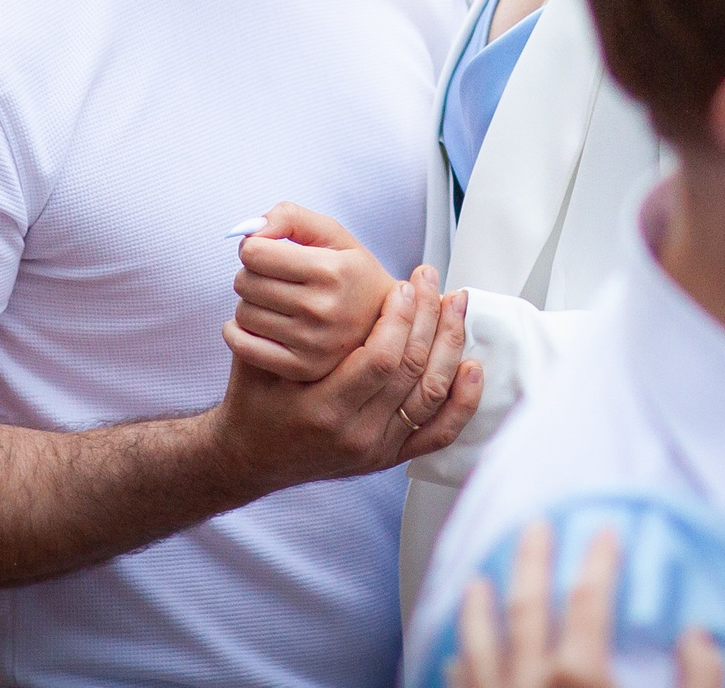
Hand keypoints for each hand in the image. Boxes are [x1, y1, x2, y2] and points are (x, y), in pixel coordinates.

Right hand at [212, 266, 481, 488]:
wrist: (251, 457)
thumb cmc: (254, 399)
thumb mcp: (254, 357)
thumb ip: (279, 320)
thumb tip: (300, 266)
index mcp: (322, 409)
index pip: (381, 360)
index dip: (399, 318)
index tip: (404, 285)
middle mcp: (355, 436)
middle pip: (412, 371)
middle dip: (429, 317)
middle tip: (432, 279)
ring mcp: (376, 451)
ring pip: (431, 395)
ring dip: (449, 345)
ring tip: (456, 304)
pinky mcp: (389, 458)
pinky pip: (438, 433)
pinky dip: (462, 401)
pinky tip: (472, 367)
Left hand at [225, 201, 396, 381]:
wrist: (381, 324)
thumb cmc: (349, 272)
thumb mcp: (332, 234)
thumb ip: (290, 217)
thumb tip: (249, 230)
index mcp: (331, 270)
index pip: (254, 253)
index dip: (254, 247)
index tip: (266, 252)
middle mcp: (322, 308)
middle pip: (245, 282)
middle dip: (250, 274)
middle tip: (268, 277)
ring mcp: (312, 343)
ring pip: (242, 313)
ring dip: (249, 302)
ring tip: (271, 301)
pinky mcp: (301, 368)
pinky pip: (243, 345)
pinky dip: (236, 332)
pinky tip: (254, 323)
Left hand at [451, 521, 724, 687]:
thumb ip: (700, 685)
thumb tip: (698, 636)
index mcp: (581, 680)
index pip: (589, 599)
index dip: (598, 560)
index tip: (605, 531)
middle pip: (526, 608)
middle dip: (531, 562)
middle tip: (534, 527)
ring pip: (477, 648)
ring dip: (477, 611)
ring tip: (477, 583)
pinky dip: (456, 671)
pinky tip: (454, 661)